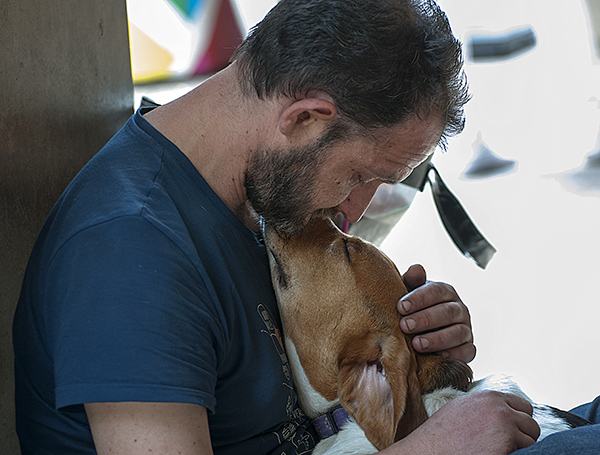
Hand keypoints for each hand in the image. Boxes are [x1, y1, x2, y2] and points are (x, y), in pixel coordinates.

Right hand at [382, 391, 539, 454]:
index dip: (519, 420)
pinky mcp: (507, 446)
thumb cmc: (441, 434)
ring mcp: (505, 427)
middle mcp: (501, 409)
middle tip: (510, 444)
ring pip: (531, 439)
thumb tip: (501, 411)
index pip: (523, 406)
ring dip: (521, 447)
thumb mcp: (462, 407)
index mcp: (490, 397)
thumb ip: (485, 406)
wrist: (430, 450)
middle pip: (531, 422)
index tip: (513, 430)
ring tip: (502, 451)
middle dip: (524, 434)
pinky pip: (525, 453)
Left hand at [398, 264, 474, 362]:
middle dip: (425, 319)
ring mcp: (466, 329)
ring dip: (437, 339)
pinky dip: (454, 354)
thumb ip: (412, 281)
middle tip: (405, 326)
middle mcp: (459, 309)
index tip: (400, 307)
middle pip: (447, 312)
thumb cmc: (413, 310)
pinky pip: (467, 351)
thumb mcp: (410, 294)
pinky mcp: (468, 348)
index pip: (436, 291)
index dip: (419, 298)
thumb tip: (416, 269)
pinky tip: (438, 356)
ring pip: (458, 332)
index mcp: (446, 292)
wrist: (422, 334)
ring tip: (417, 344)